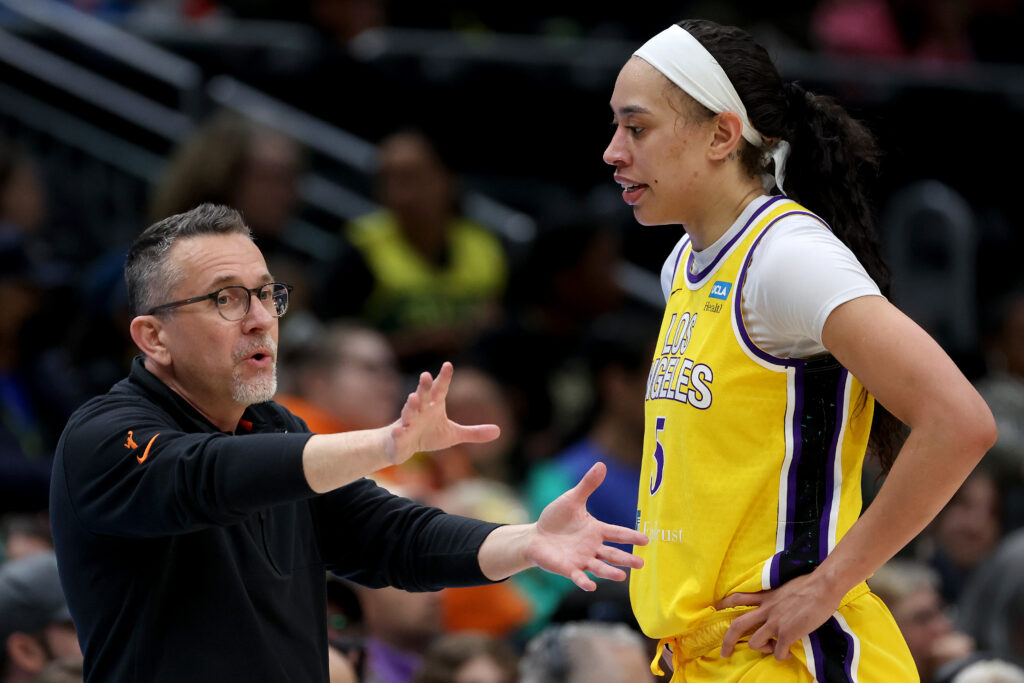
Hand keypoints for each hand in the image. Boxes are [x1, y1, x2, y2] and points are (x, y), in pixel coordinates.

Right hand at [389, 362, 499, 464]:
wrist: (402, 445)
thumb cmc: (428, 435)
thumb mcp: (453, 435)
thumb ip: (474, 432)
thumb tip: (500, 431)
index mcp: (434, 406)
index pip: (440, 389)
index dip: (444, 378)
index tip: (448, 365)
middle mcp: (420, 410)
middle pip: (423, 396)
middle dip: (424, 386)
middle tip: (426, 375)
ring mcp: (408, 422)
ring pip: (409, 412)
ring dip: (411, 405)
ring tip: (413, 397)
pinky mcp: (399, 437)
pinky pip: (398, 434)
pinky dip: (398, 433)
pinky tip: (398, 431)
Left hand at [527, 462, 648, 590]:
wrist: (536, 536)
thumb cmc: (556, 518)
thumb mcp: (572, 499)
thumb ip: (587, 485)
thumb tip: (601, 465)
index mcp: (596, 530)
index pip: (617, 533)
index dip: (631, 536)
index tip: (646, 540)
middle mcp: (593, 547)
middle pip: (613, 554)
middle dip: (626, 559)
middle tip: (641, 563)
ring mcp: (582, 560)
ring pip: (599, 567)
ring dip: (610, 572)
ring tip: (621, 577)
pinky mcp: (568, 569)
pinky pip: (578, 576)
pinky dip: (584, 581)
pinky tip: (591, 586)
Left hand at [718, 572, 843, 659]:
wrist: (822, 587)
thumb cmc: (809, 585)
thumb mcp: (784, 588)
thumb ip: (776, 598)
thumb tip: (778, 605)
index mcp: (765, 598)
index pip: (738, 598)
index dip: (724, 605)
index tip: (716, 610)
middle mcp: (766, 610)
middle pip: (737, 625)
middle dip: (727, 641)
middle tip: (725, 653)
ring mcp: (775, 622)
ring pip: (754, 643)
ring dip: (761, 648)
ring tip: (773, 647)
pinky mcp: (787, 633)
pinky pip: (777, 652)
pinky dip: (781, 655)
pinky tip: (788, 652)